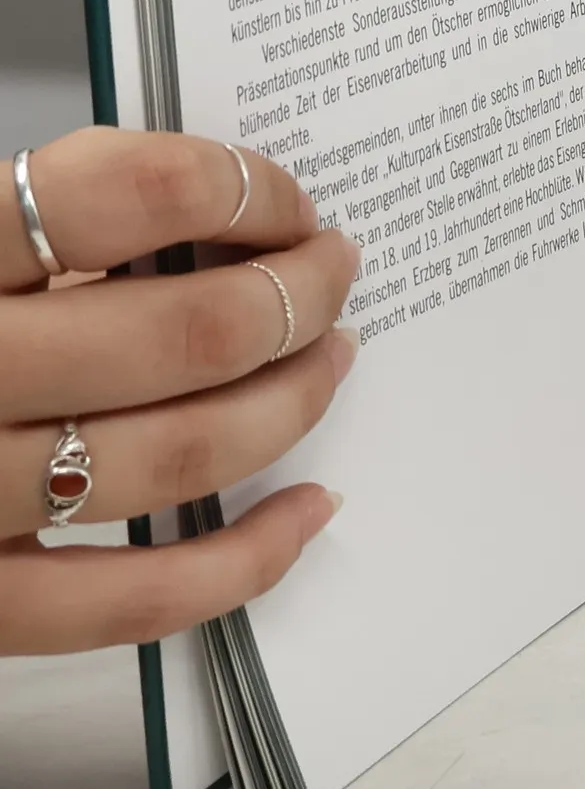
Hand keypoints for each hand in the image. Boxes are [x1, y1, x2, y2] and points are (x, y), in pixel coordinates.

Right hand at [0, 128, 356, 653]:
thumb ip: (44, 215)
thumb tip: (211, 211)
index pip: (120, 194)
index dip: (240, 187)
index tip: (286, 198)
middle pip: (181, 335)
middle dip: (299, 295)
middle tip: (335, 269)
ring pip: (178, 459)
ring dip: (292, 402)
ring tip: (333, 355)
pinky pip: (130, 601)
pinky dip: (244, 558)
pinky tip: (308, 506)